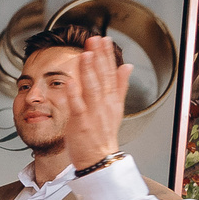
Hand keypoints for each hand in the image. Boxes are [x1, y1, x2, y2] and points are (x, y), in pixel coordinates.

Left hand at [60, 35, 131, 170]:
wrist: (99, 159)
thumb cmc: (103, 135)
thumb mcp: (116, 107)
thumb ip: (120, 85)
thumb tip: (127, 66)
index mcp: (112, 99)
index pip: (111, 72)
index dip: (108, 55)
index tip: (104, 39)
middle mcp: (104, 104)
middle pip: (103, 77)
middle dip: (99, 57)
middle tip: (95, 39)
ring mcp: (93, 113)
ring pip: (92, 88)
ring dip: (89, 70)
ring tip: (86, 54)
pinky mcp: (81, 123)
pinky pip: (78, 106)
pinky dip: (74, 94)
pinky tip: (71, 81)